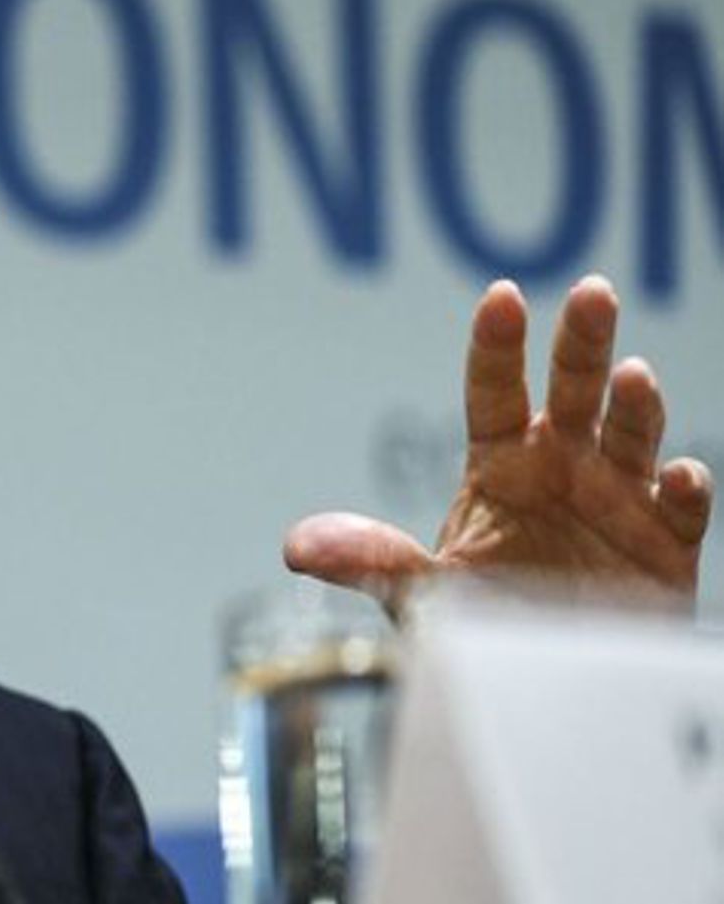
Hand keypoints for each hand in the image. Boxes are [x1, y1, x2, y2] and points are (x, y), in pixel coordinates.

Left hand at [285, 275, 713, 612]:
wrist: (546, 691)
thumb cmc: (483, 629)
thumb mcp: (422, 595)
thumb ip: (372, 563)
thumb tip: (299, 548)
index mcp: (502, 466)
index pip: (495, 392)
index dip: (497, 346)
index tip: (500, 298)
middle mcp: (562, 468)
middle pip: (574, 388)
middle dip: (583, 340)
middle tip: (592, 292)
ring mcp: (617, 502)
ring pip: (632, 434)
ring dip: (635, 405)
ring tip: (633, 376)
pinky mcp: (665, 547)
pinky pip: (681, 509)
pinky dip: (684, 489)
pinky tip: (679, 477)